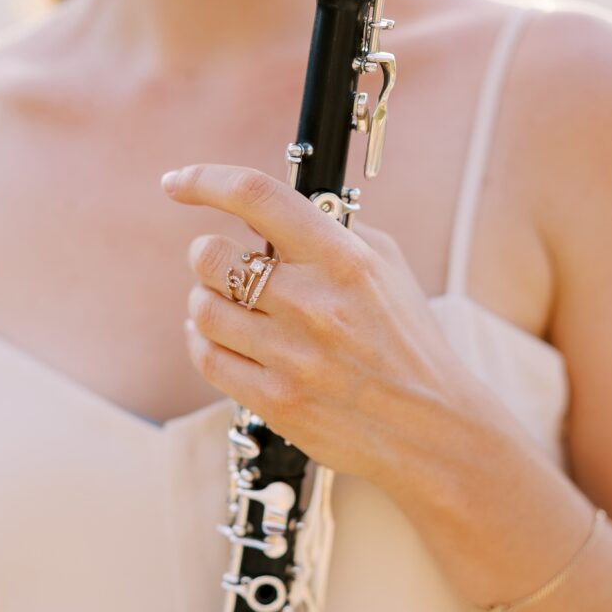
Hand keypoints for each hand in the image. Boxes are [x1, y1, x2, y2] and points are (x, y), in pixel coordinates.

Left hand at [164, 164, 480, 479]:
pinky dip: (203, 342)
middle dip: (207, 255)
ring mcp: (293, 356)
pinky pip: (207, 357)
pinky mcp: (277, 401)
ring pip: (201, 308)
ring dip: (206, 302)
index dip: (205, 181)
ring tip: (230, 308)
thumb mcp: (385, 267)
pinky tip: (220, 338)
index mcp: (344, 258)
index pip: (256, 197)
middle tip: (223, 266)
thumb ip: (328, 229)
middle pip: (210, 255)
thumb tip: (259, 210)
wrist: (432, 429)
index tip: (179, 183)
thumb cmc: (407, 341)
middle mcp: (315, 303)